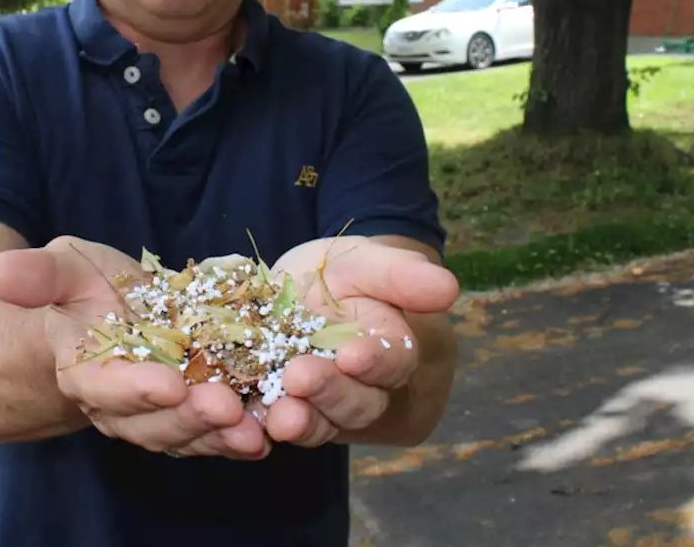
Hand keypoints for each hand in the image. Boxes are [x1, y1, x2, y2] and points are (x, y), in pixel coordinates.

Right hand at [0, 236, 268, 459]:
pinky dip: (242, 436)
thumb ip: (38, 276)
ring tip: (256, 430)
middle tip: (226, 405)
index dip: (133, 388)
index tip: (167, 380)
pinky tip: (273, 429)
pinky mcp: (193, 410)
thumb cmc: (83, 287)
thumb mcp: (62, 267)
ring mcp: (159, 413)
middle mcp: (121, 404)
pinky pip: (216, 431)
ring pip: (187, 434)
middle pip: (152, 421)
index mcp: (84, 370)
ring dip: (221, 437)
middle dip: (189, 417)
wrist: (108, 313)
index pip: (104, 386)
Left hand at [262, 236, 458, 446]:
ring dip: (299, 422)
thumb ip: (401, 275)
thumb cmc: (343, 276)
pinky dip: (259, 430)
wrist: (298, 292)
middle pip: (355, 403)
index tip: (353, 354)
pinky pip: (273, 428)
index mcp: (390, 349)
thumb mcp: (365, 262)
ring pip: (318, 424)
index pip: (392, 362)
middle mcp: (360, 387)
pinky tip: (244, 423)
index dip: (375, 361)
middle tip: (300, 378)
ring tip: (279, 416)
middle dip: (329, 393)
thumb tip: (449, 287)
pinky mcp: (281, 411)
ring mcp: (320, 406)